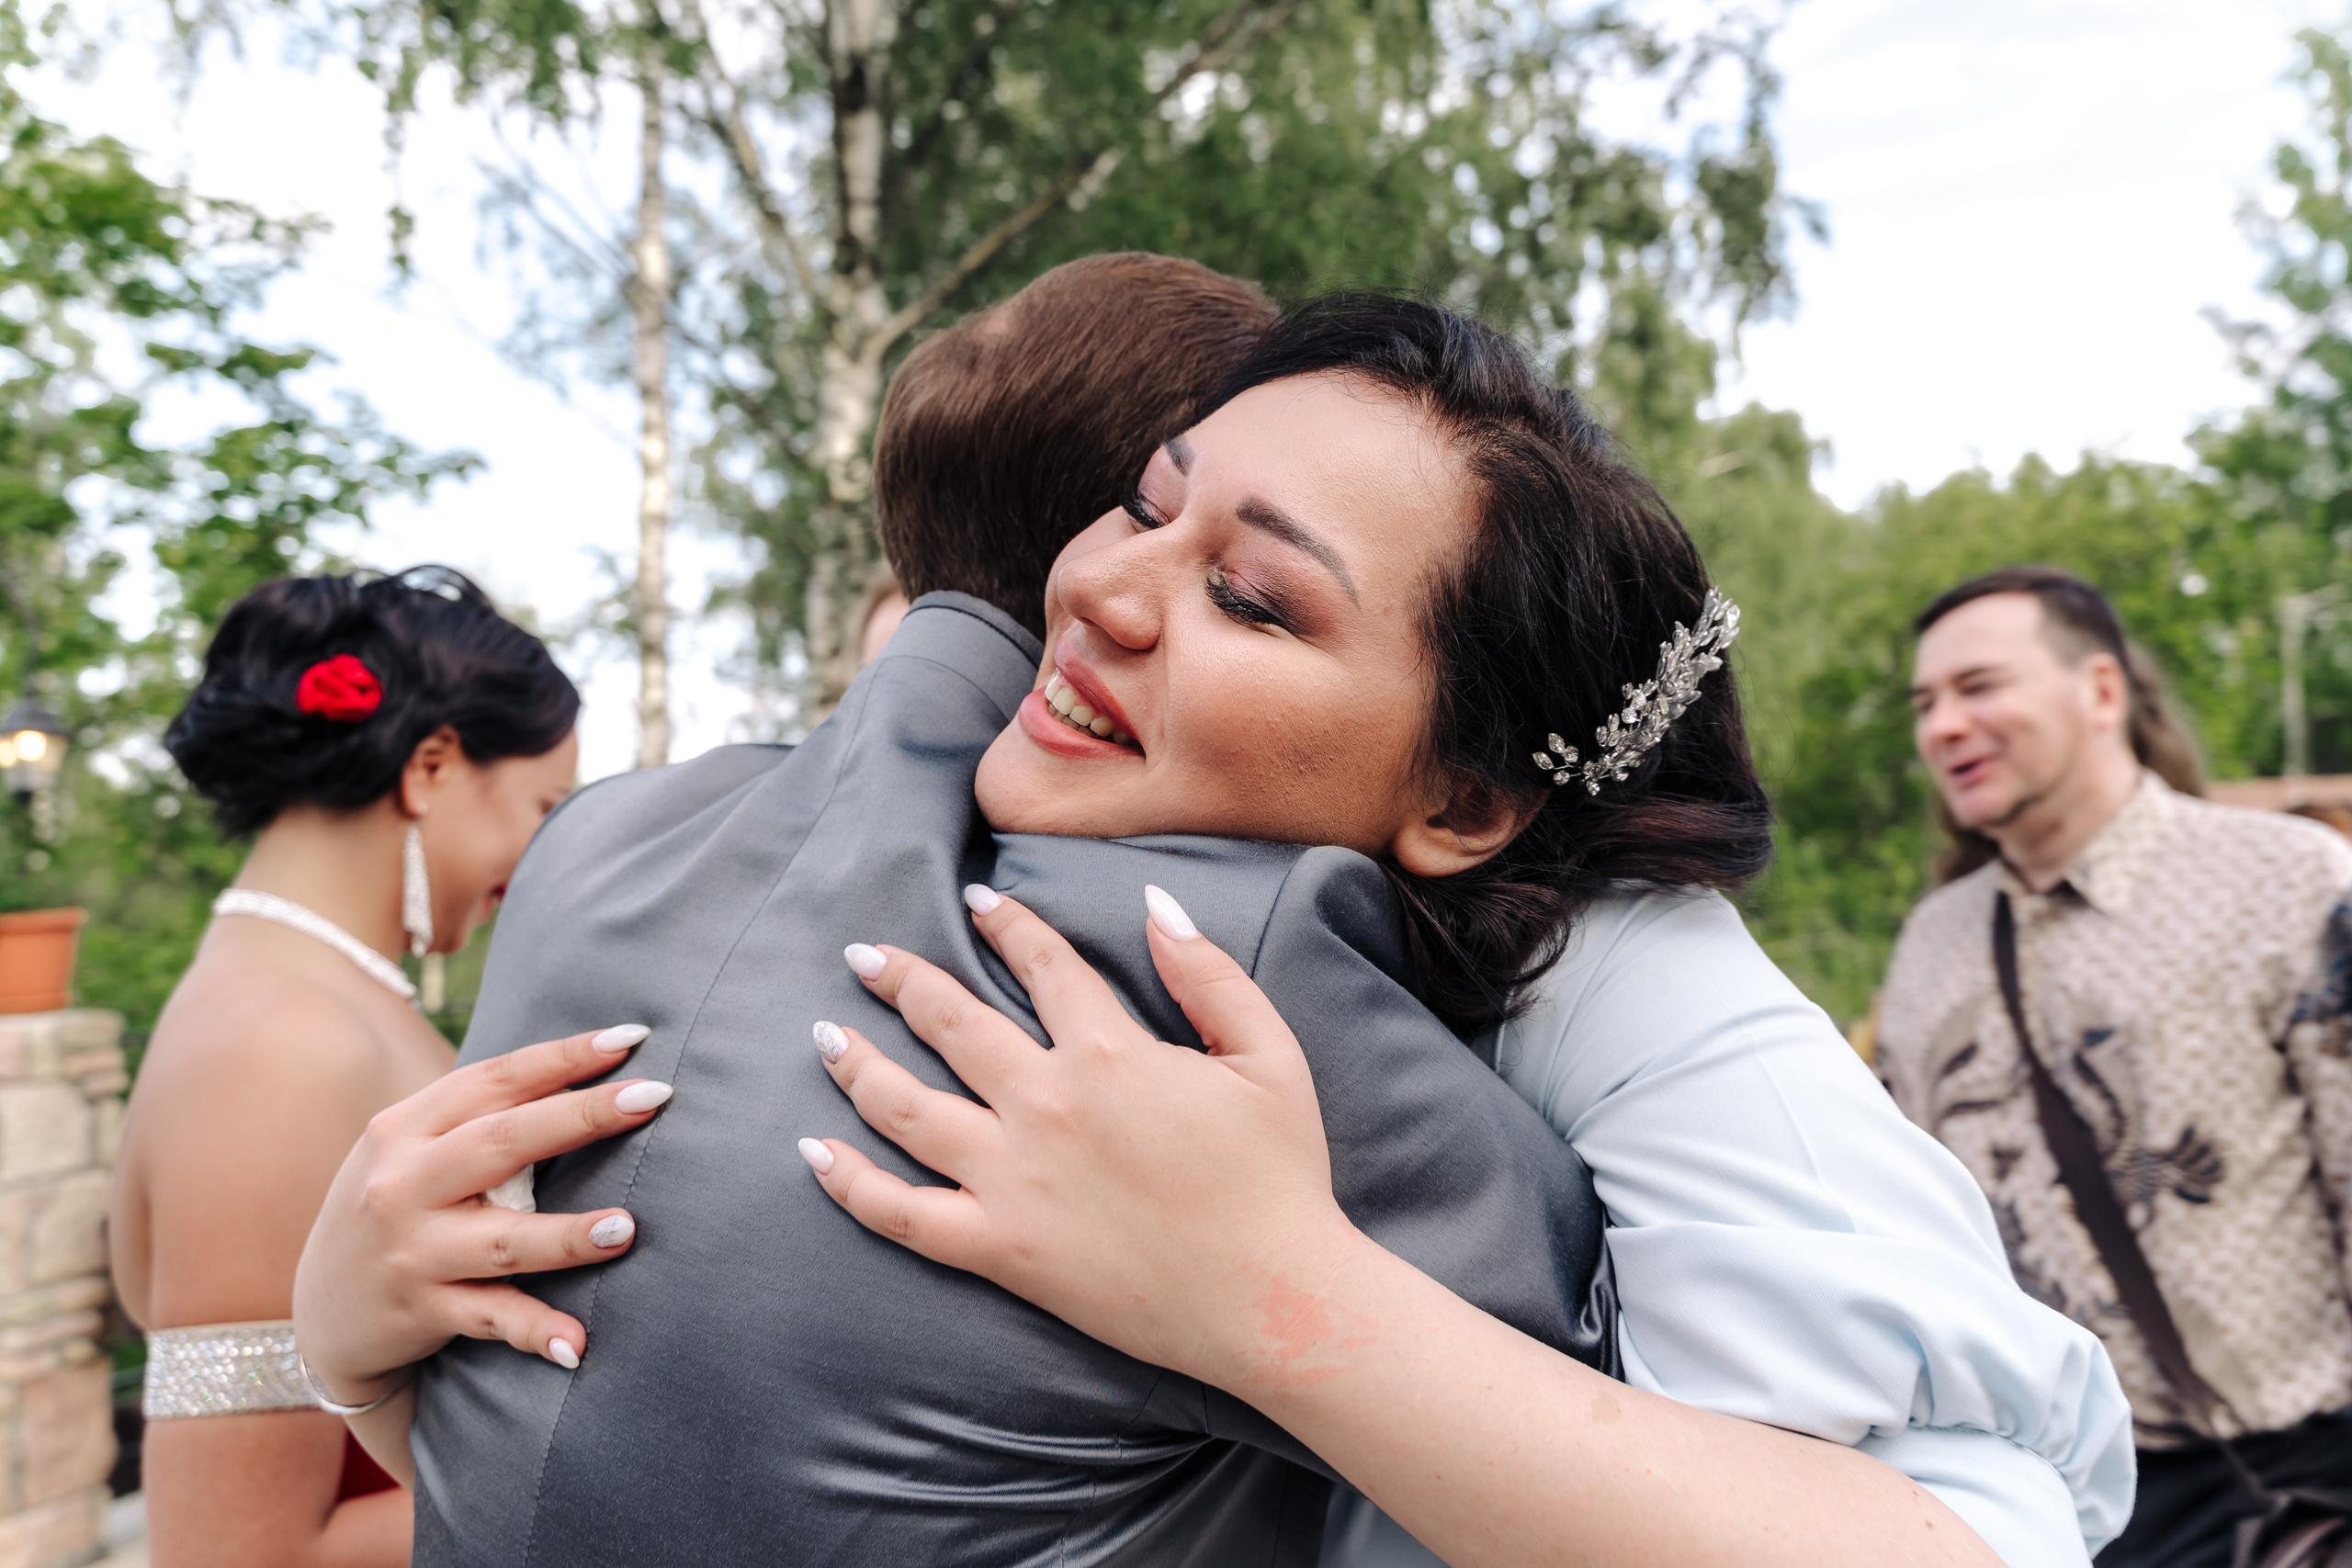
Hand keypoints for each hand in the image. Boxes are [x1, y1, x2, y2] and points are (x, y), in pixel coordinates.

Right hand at [291, 1025, 671, 1403]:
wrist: (320, 1314)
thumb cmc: (396, 1209)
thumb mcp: (410, 1152)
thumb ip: (476, 1117)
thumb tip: (585, 1070)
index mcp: (405, 1128)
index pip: (494, 1080)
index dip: (563, 1057)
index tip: (630, 1038)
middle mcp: (403, 1184)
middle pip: (503, 1142)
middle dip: (582, 1117)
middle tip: (654, 1096)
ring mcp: (412, 1251)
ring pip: (502, 1240)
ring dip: (566, 1235)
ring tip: (625, 1226)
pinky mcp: (421, 1312)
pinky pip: (490, 1319)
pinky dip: (534, 1331)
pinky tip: (578, 1344)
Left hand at [798, 884, 1366, 1388]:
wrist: (1275, 1301)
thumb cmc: (1281, 1178)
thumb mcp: (1269, 1055)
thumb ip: (1210, 974)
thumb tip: (1156, 903)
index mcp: (1111, 1053)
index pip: (1041, 966)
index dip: (1007, 925)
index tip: (977, 902)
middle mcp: (1046, 1105)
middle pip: (950, 1023)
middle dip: (901, 979)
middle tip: (863, 957)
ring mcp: (1013, 1180)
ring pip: (906, 1109)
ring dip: (858, 1065)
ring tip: (826, 1037)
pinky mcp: (1000, 1249)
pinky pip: (902, 1213)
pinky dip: (849, 1184)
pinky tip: (813, 1154)